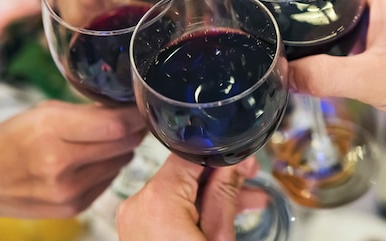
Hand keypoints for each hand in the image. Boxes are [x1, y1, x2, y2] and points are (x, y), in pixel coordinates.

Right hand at [0, 101, 145, 221]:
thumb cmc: (11, 140)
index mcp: (51, 131)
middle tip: (133, 120)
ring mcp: (68, 191)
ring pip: (121, 162)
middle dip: (134, 129)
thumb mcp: (44, 113)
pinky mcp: (74, 207)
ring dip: (122, 149)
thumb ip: (87, 112)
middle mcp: (61, 164)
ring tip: (104, 140)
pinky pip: (109, 181)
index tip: (143, 106)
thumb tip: (128, 109)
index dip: (136, 115)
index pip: (116, 125)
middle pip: (124, 143)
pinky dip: (108, 168)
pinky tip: (90, 161)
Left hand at [116, 155, 257, 240]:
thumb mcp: (218, 238)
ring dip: (212, 195)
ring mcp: (135, 221)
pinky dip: (193, 210)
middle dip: (220, 177)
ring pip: (179, 193)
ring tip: (248, 200)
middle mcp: (138, 206)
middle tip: (250, 179)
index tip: (242, 157)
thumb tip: (234, 165)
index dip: (220, 153)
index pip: (190, 154)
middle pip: (185, 174)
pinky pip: (169, 210)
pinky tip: (222, 214)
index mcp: (158, 200)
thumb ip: (224, 195)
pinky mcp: (138, 233)